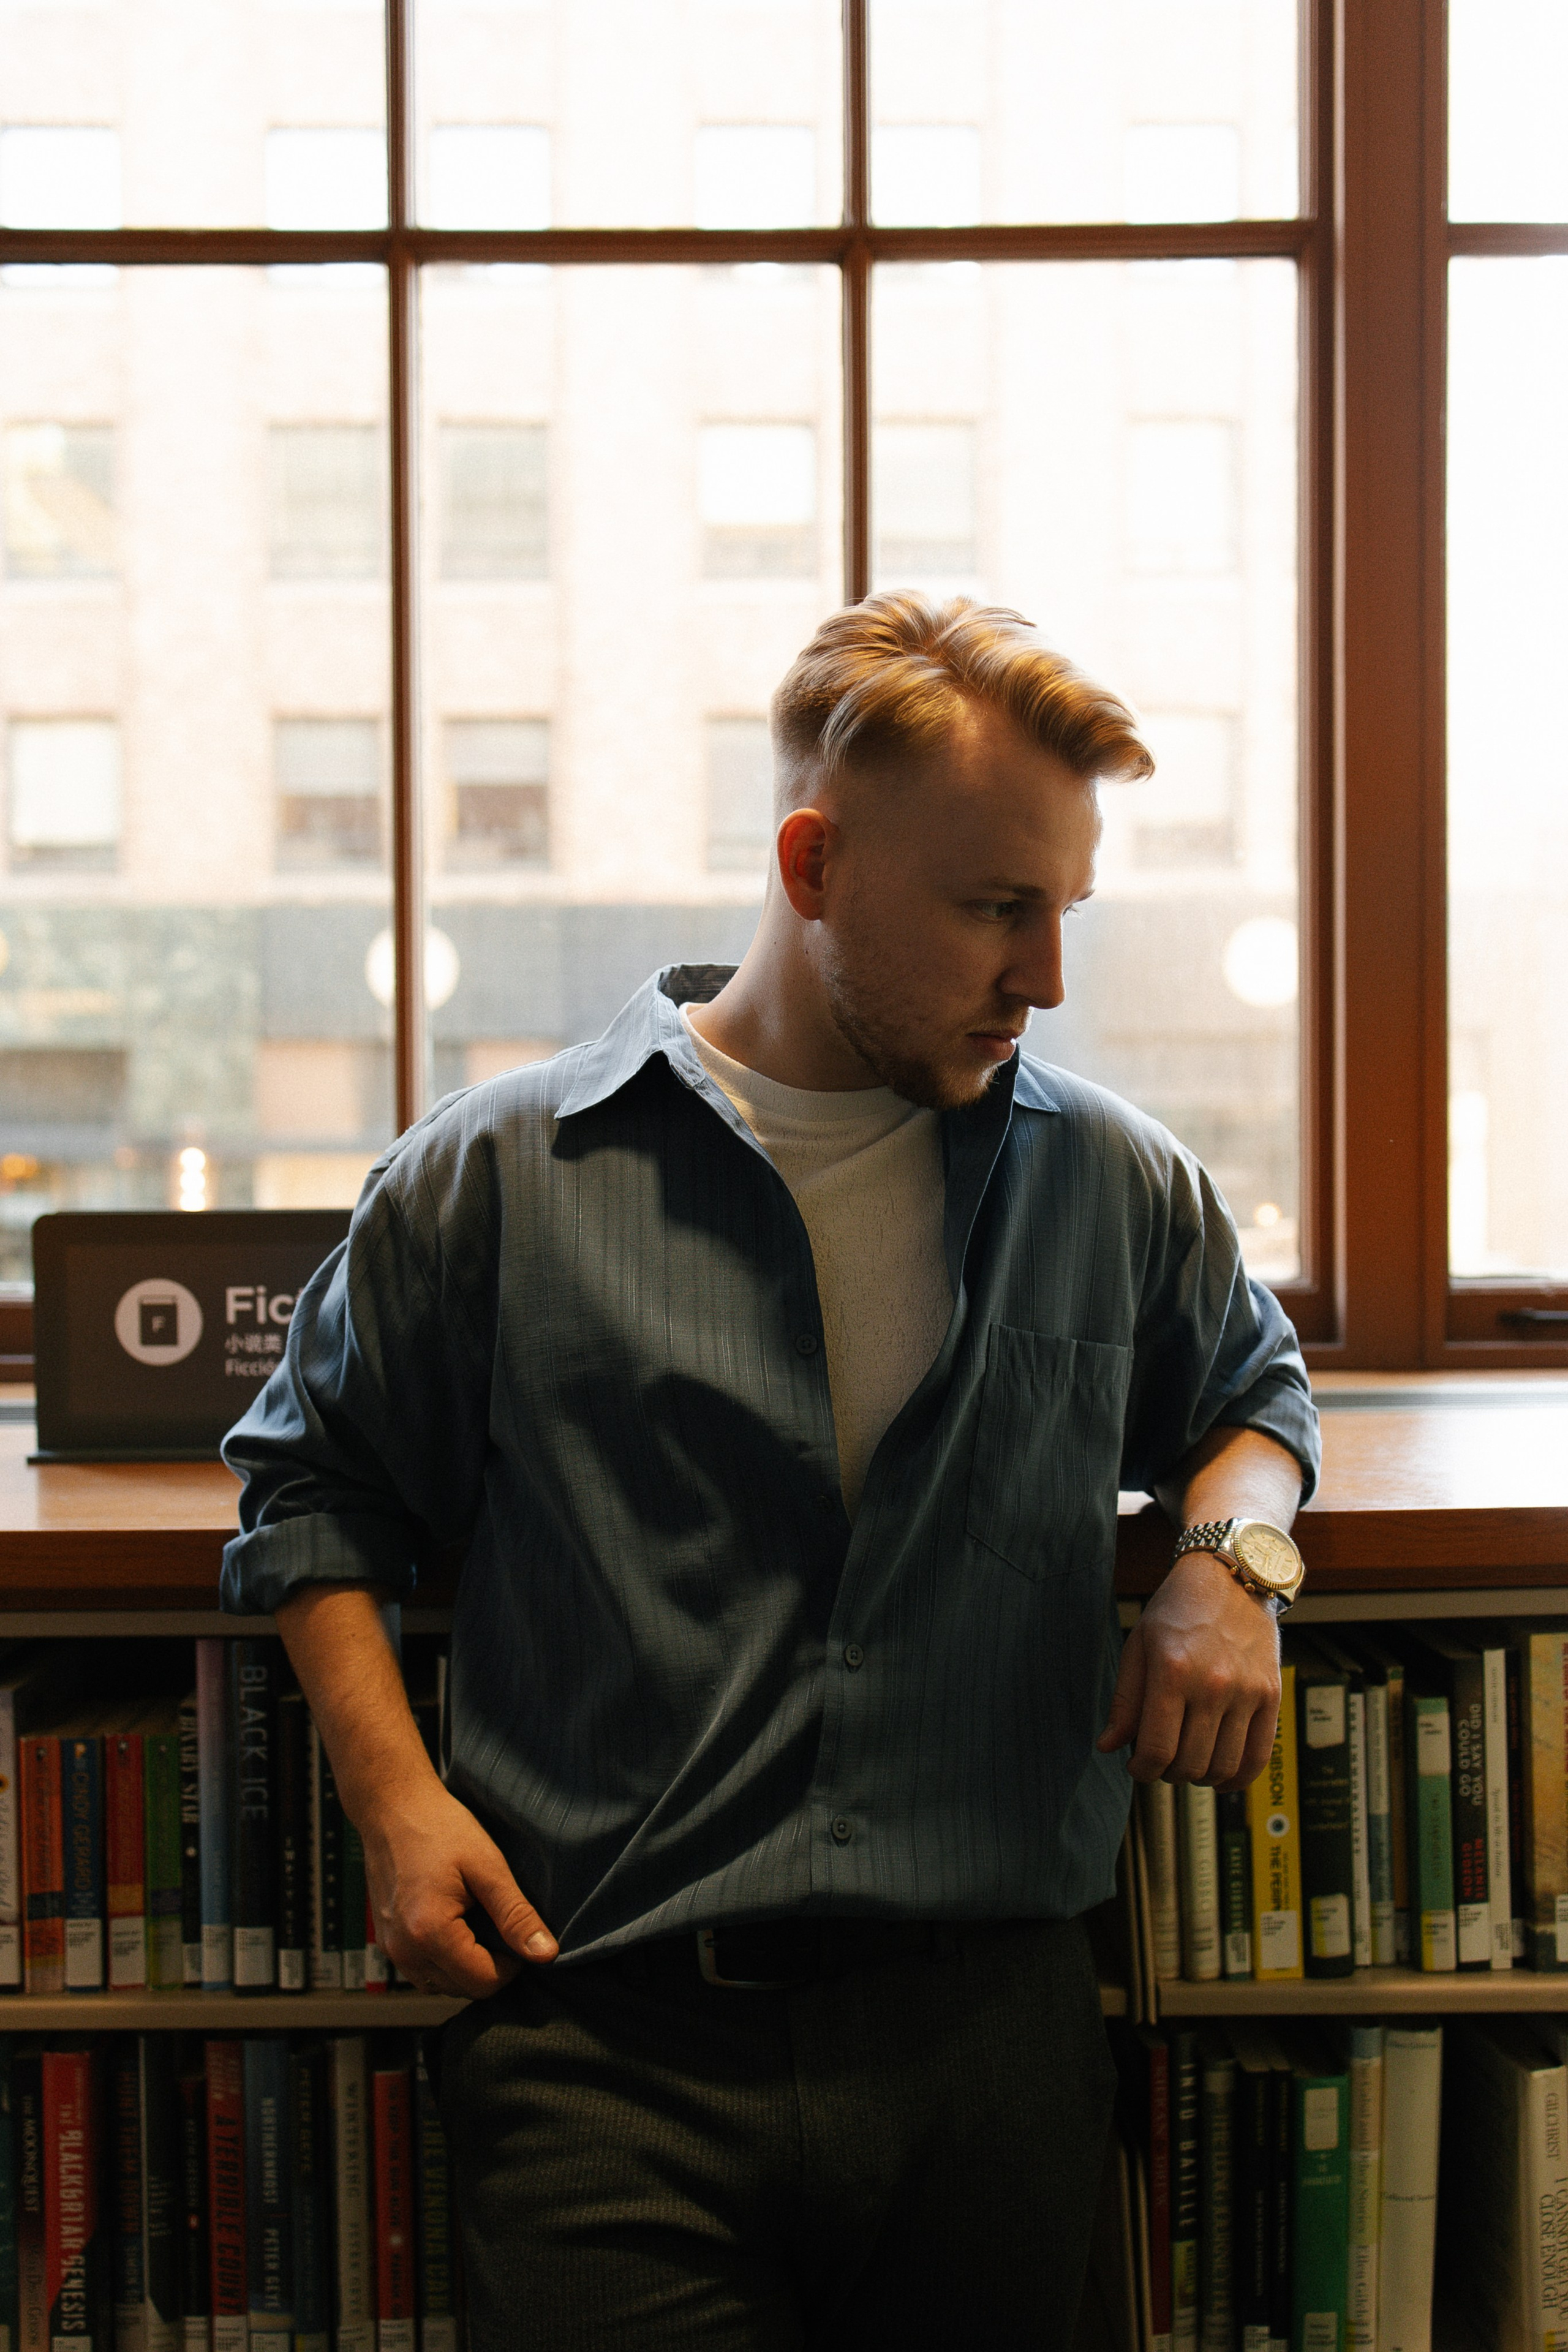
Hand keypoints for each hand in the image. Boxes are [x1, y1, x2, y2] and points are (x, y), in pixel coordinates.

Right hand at [360, 1775, 557, 1997]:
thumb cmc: (440, 1828)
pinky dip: (445, 1960)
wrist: (393, 1808)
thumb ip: (516, 1914)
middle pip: (463, 1989)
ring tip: (476, 1921)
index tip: (517, 1932)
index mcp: (429, 1933)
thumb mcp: (487, 1866)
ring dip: (466, 1967)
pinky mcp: (387, 1943)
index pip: (483, 1982)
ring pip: (443, 1985)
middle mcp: (404, 1951)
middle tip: (499, 1923)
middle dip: (489, 1966)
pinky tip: (456, 1925)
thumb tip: (546, 1954)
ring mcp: (391, 1950)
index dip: (512, 1965)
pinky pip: (423, 1972)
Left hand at [1095, 1550, 1280, 1790]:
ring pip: (1222, 1766)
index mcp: (1172, 1671)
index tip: (1136, 1767)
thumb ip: (1125, 1700)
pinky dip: (1239, 1777)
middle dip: (1167, 1773)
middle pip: (1189, 1763)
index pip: (1156, 1749)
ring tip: (1188, 1762)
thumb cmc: (1177, 1610)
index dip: (1142, 1770)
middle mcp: (1212, 1684)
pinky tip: (1222, 1775)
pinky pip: (1258, 1756)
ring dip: (1200, 1777)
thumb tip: (1108, 1747)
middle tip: (1161, 1761)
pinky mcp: (1271, 1695)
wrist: (1231, 1577)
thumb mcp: (1139, 1645)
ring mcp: (1246, 1692)